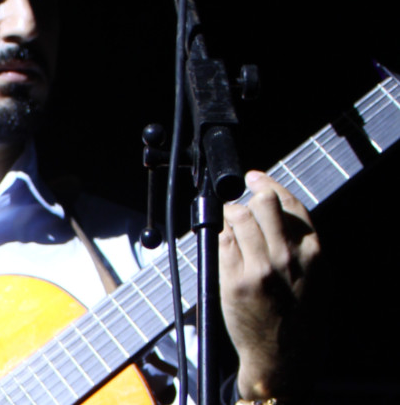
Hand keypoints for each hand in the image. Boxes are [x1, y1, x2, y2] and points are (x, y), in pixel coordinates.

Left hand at [219, 170, 320, 399]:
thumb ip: (299, 243)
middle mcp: (287, 257)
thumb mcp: (315, 276)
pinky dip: (220, 233)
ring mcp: (260, 268)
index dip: (269, 184)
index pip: (290, 204)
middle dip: (249, 196)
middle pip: (263, 203)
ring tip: (229, 221)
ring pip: (238, 216)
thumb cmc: (299, 316)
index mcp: (312, 254)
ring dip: (230, 213)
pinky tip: (223, 238)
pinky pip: (222, 240)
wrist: (284, 357)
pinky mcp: (234, 280)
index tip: (255, 177)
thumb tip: (273, 207)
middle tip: (240, 202)